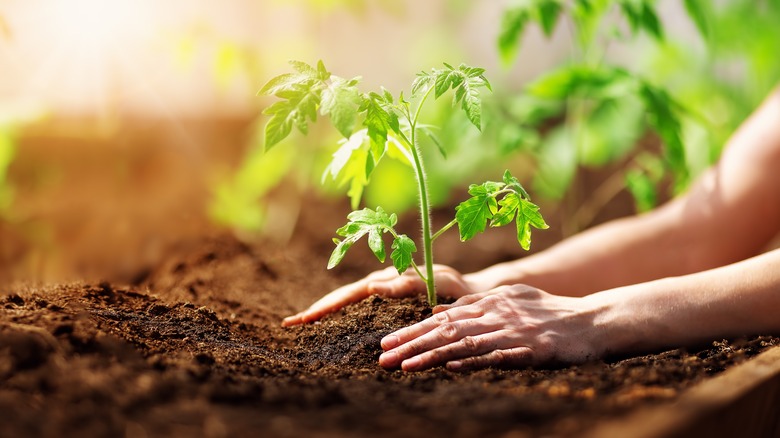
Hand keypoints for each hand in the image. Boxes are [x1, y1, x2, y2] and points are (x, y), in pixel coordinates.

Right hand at [282, 265, 479, 326]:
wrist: (472, 291)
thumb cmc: (458, 288)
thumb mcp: (436, 282)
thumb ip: (406, 283)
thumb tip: (373, 287)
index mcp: (388, 278)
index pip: (349, 294)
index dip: (325, 306)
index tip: (302, 318)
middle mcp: (383, 283)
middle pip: (343, 297)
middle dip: (317, 309)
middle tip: (291, 323)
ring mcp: (385, 291)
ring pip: (349, 302)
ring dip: (327, 311)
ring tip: (303, 323)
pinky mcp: (390, 301)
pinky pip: (361, 309)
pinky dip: (343, 315)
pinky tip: (332, 325)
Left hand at [378, 285, 601, 370]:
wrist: (595, 320)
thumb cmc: (552, 313)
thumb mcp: (511, 301)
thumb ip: (477, 307)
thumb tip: (439, 313)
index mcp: (490, 302)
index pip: (442, 318)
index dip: (412, 331)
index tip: (387, 343)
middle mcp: (496, 313)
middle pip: (445, 329)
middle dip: (411, 343)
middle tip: (382, 356)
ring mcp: (513, 330)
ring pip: (464, 342)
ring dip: (431, 355)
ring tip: (403, 366)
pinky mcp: (531, 348)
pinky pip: (497, 355)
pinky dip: (472, 361)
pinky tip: (451, 367)